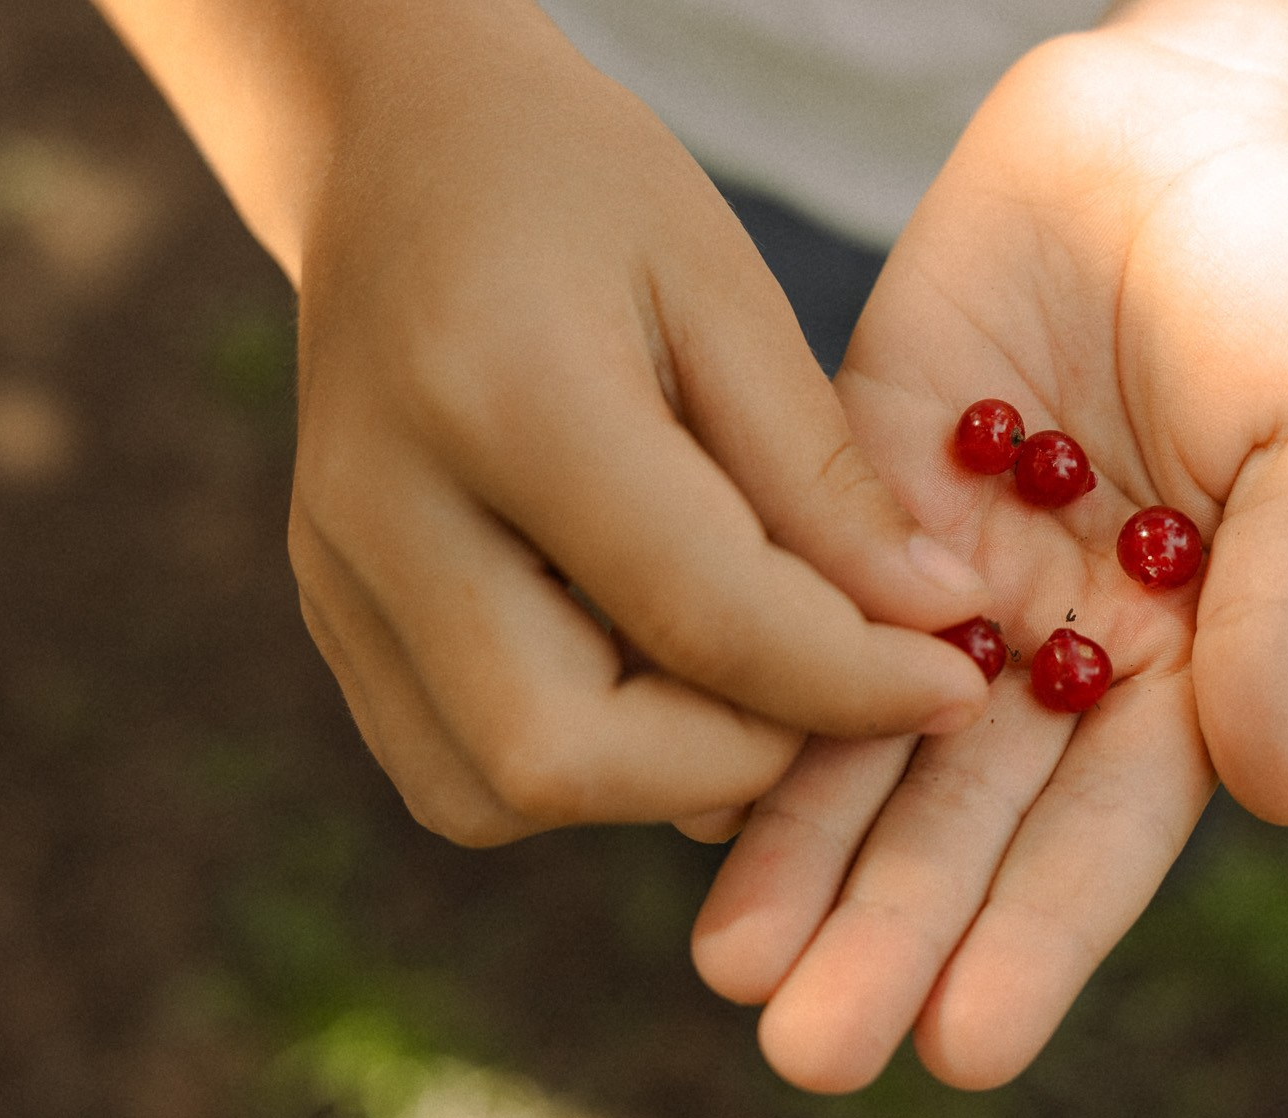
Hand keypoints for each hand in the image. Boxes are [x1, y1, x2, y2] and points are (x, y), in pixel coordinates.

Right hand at [281, 4, 992, 844]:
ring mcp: (337, 577)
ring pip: (494, 794)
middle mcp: (385, 510)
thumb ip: (821, 476)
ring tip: (741, 674)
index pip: (701, 613)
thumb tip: (930, 625)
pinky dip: (580, 764)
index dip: (851, 682)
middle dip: (736, 759)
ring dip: (651, 776)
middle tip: (834, 691)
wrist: (393, 152)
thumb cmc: (579, 193)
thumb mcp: (727, 290)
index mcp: (502, 391)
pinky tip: (648, 674)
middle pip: (560, 753)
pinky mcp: (330, 615)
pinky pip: (455, 771)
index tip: (957, 689)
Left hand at [692, 28, 1287, 1090]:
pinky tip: (678, 780)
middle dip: (891, 927)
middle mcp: (1058, 649)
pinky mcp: (860, 485)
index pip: (1105, 833)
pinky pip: (792, 601)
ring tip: (732, 966)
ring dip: (802, 849)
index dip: (1037, 940)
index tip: (964, 1046)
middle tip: (809, 1047)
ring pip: (865, 738)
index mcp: (1188, 664)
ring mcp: (952, 575)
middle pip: (966, 817)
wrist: (1188, 115)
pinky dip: (745, 689)